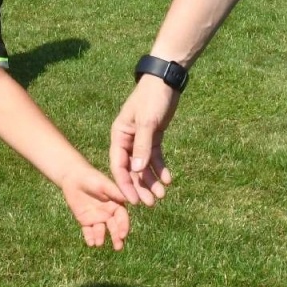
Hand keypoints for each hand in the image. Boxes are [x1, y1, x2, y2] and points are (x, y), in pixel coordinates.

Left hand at [58, 164, 130, 249]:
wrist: (73, 177)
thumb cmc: (92, 177)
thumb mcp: (104, 184)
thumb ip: (115, 192)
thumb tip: (129, 199)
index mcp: (115, 204)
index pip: (122, 217)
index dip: (123, 226)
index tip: (123, 234)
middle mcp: (108, 213)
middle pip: (114, 227)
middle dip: (116, 237)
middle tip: (118, 247)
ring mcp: (97, 218)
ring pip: (101, 231)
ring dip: (101, 238)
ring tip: (99, 243)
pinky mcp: (85, 221)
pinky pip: (88, 231)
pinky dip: (90, 238)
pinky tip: (90, 243)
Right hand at [109, 74, 179, 205]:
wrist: (166, 82)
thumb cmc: (153, 98)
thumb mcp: (148, 122)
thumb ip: (142, 146)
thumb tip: (137, 171)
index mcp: (119, 135)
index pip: (119, 165)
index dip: (125, 184)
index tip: (133, 201)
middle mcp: (127, 139)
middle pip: (132, 169)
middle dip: (140, 187)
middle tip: (150, 204)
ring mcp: (140, 139)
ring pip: (144, 166)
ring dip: (151, 180)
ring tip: (162, 195)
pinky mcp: (153, 137)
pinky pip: (155, 158)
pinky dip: (160, 169)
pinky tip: (168, 179)